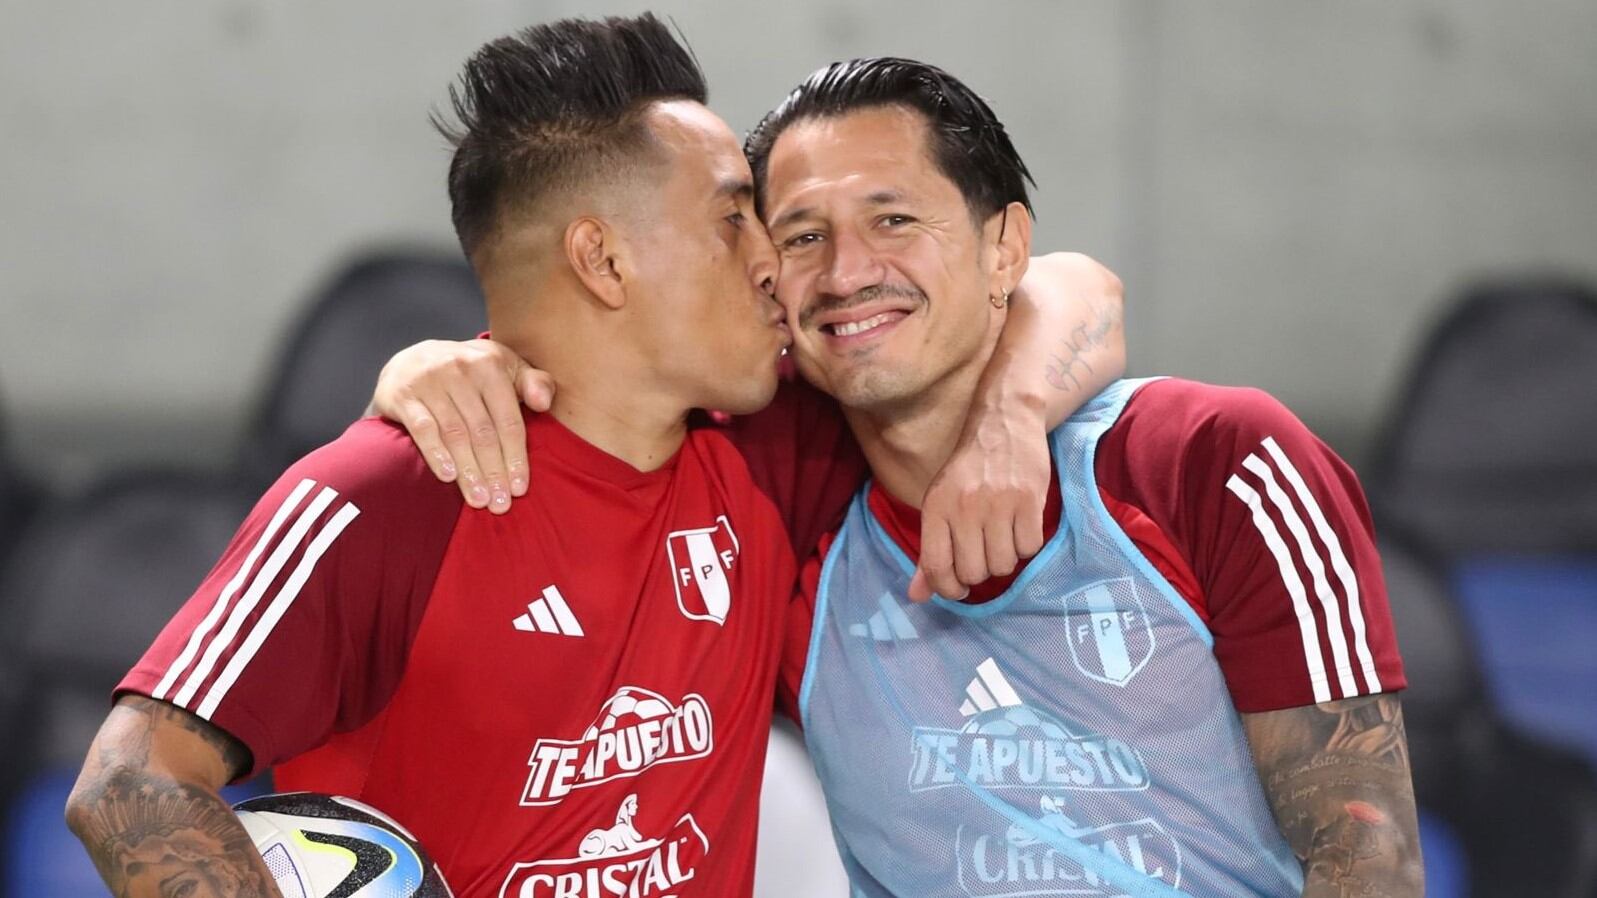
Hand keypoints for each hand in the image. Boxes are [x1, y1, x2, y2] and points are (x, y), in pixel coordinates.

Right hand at [370, 339, 553, 512]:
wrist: (411, 360)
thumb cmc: (469, 372)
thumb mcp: (504, 367)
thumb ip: (532, 383)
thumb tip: (545, 403)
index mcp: (490, 364)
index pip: (508, 420)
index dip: (516, 457)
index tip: (520, 489)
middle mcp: (459, 369)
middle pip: (483, 431)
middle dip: (494, 471)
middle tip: (500, 505)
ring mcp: (429, 381)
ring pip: (455, 434)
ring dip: (469, 471)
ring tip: (479, 500)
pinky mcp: (403, 395)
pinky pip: (422, 428)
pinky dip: (436, 453)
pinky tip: (448, 477)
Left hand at [909, 400, 1050, 601]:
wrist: (1004, 423)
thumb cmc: (968, 471)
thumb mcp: (940, 505)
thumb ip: (930, 553)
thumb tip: (917, 597)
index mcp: (936, 508)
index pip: (936, 567)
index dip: (948, 589)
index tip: (958, 588)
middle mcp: (965, 507)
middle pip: (974, 572)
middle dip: (980, 572)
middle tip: (983, 553)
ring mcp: (999, 503)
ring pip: (1003, 565)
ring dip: (1005, 558)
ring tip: (1002, 535)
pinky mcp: (1030, 500)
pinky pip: (1030, 548)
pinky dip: (1027, 545)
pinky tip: (1020, 525)